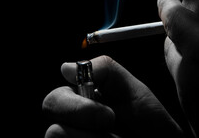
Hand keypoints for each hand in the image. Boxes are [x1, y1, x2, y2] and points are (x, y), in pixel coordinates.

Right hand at [42, 56, 183, 137]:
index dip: (76, 105)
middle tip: (110, 125)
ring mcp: (73, 137)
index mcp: (83, 100)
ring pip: (54, 134)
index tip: (108, 115)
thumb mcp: (133, 91)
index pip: (55, 98)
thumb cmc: (149, 123)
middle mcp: (73, 120)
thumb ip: (105, 71)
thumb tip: (67, 67)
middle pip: (49, 112)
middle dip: (81, 116)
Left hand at [158, 0, 198, 136]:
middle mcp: (186, 74)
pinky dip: (197, 76)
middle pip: (170, 44)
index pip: (170, 19)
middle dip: (176, 30)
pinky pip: (189, 89)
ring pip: (179, 68)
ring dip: (187, 54)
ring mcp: (191, 99)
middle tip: (192, 22)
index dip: (166, 5)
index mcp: (197, 48)